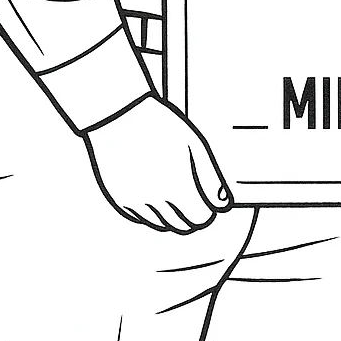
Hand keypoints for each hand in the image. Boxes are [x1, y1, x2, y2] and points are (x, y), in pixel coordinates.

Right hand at [84, 96, 231, 232]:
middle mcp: (154, 200)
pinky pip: (141, 218)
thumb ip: (210, 178)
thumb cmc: (158, 124)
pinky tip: (154, 190)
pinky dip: (151, 211)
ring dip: (172, 215)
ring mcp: (134, 202)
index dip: (209, 209)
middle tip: (196, 197)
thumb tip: (222, 204)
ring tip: (174, 189)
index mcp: (177, 186)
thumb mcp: (193, 145)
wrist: (117, 114)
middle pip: (183, 226)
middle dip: (193, 215)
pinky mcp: (119, 200)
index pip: (201, 218)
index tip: (210, 200)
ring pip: (161, 225)